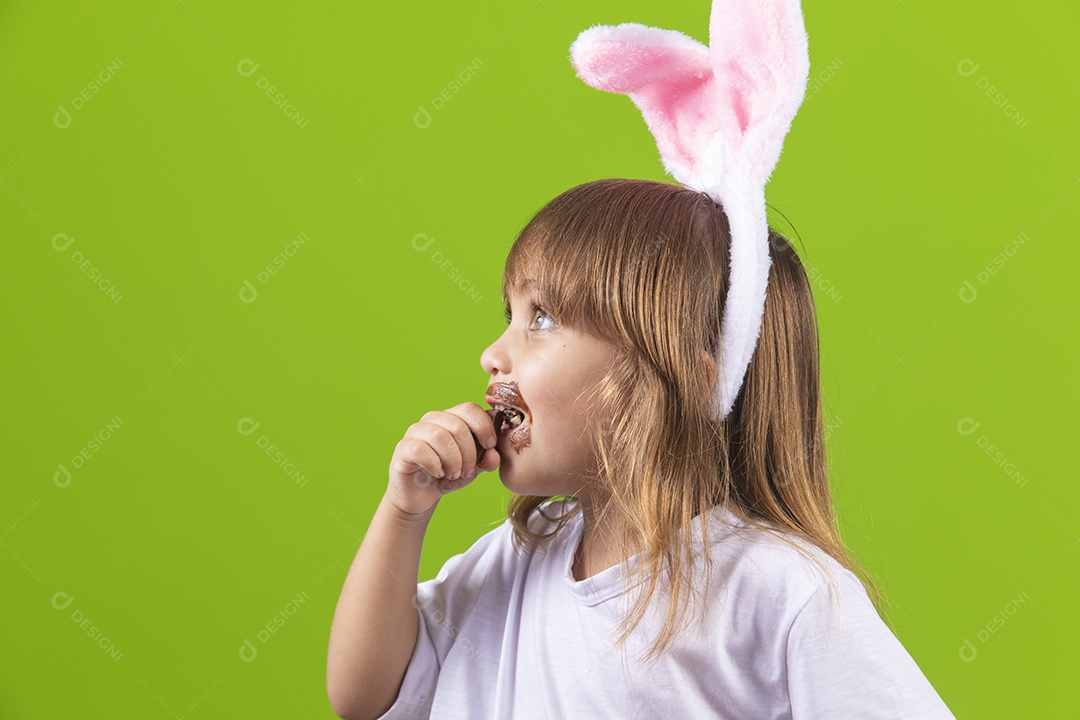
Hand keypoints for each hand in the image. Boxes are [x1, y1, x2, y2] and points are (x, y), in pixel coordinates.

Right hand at [387, 402, 500, 517]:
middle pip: (458, 425)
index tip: (490, 446)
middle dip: (469, 452)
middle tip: (468, 470)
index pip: (470, 408)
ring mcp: (415, 432)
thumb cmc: (448, 474)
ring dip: (453, 460)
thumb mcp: (474, 468)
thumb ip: (487, 460)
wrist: (421, 494)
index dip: (484, 426)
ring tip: (454, 474)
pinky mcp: (403, 448)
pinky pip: (421, 449)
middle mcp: (433, 420)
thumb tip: (494, 454)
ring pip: (440, 436)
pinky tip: (438, 473)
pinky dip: (435, 464)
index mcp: (452, 418)